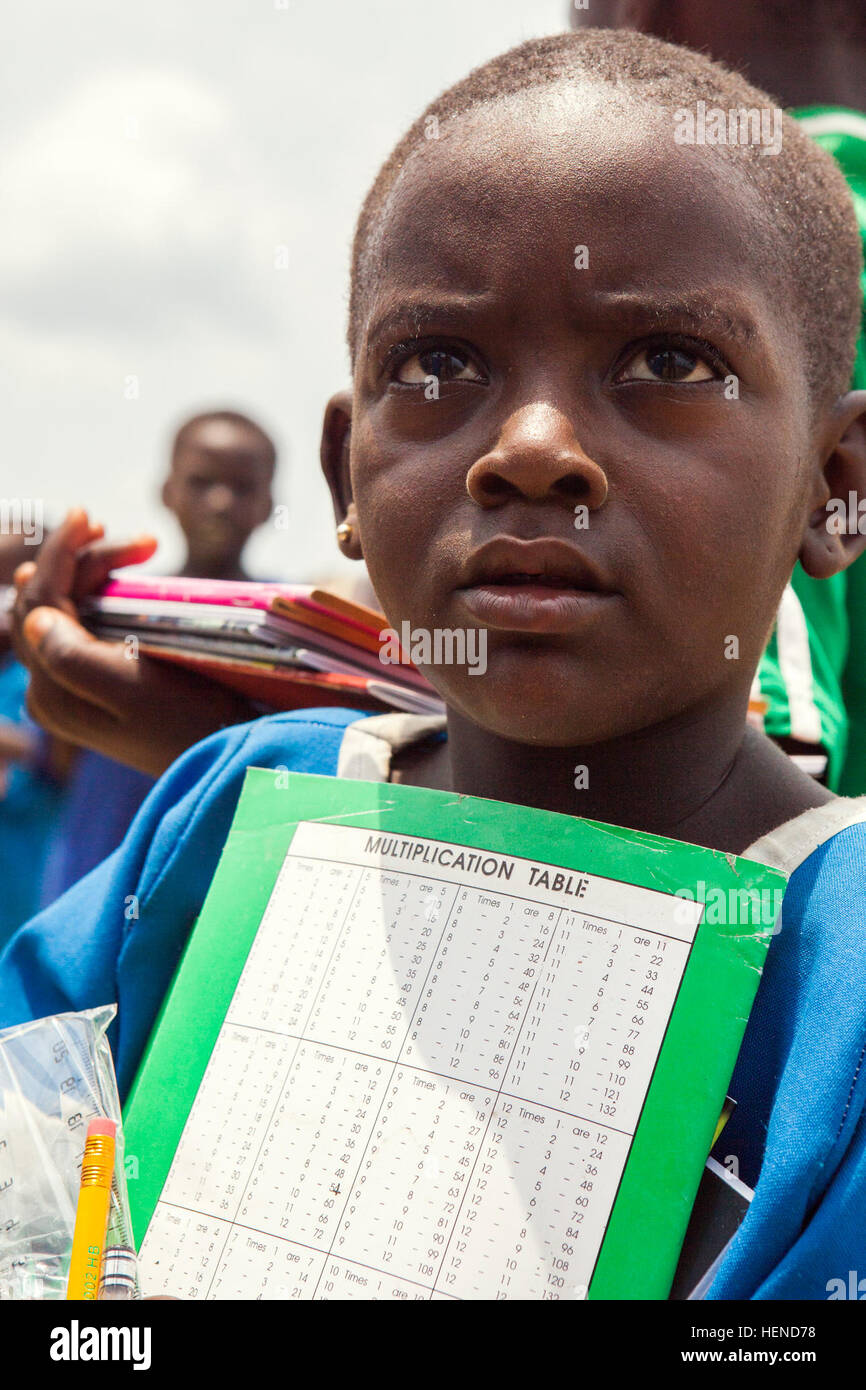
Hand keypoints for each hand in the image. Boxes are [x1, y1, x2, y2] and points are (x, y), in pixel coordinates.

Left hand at [13, 510, 256, 776]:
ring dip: (99, 572)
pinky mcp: (103, 684)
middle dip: (85, 559)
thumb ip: (73, 656)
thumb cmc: (190, 725)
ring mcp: (77, 688)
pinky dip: (105, 594)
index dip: (60, 554)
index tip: (89, 515)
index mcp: (53, 690)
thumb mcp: (132, 692)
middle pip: (49, 601)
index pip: (38, 603)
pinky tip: (130, 578)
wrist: (231, 760)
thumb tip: (33, 616)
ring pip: (68, 608)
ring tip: (145, 549)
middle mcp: (54, 690)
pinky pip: (87, 624)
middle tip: (144, 540)